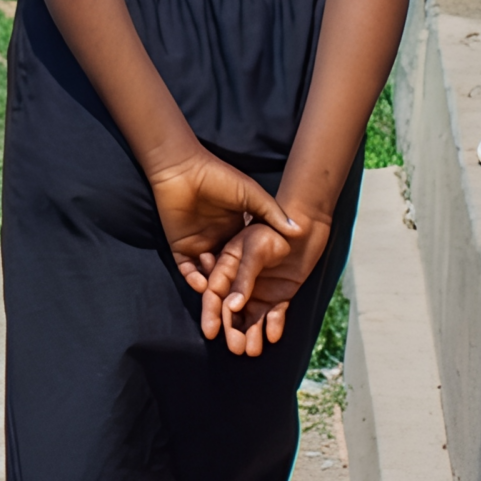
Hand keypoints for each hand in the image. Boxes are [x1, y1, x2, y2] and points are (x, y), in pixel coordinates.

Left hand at [142, 146, 298, 296]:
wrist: (183, 168)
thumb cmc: (219, 178)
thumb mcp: (251, 195)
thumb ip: (272, 214)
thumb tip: (299, 231)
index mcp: (238, 234)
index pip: (248, 262)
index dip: (255, 278)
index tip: (268, 296)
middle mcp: (220, 243)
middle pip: (229, 275)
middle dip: (235, 293)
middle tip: (244, 312)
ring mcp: (199, 246)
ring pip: (208, 276)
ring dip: (214, 292)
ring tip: (224, 306)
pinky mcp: (180, 247)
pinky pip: (187, 270)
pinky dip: (194, 279)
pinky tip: (204, 286)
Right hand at [198, 207, 335, 355]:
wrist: (306, 228)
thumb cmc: (275, 231)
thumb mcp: (255, 250)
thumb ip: (244, 277)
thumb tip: (232, 306)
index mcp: (229, 266)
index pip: (215, 293)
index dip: (211, 313)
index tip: (211, 333)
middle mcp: (242, 281)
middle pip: (232, 310)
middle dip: (232, 330)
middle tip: (236, 349)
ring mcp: (261, 290)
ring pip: (252, 317)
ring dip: (251, 334)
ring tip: (253, 351)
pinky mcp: (280, 295)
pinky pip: (275, 314)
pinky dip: (274, 325)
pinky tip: (273, 336)